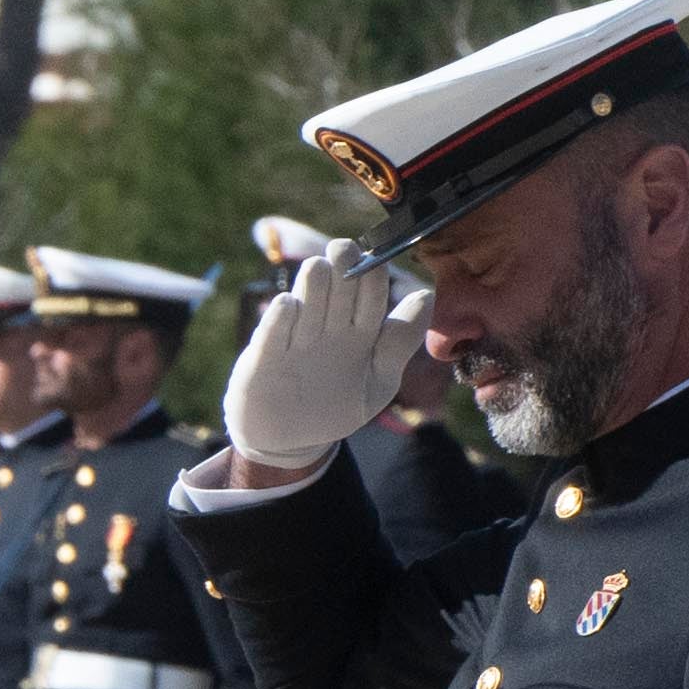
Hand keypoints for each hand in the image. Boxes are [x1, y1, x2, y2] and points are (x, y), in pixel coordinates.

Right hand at [223, 234, 424, 477]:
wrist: (292, 440)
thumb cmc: (338, 407)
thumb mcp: (379, 381)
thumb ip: (399, 342)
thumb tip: (425, 296)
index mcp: (358, 332)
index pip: (369, 295)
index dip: (372, 274)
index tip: (374, 257)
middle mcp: (326, 331)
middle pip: (336, 293)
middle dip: (341, 270)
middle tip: (343, 248)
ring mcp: (293, 343)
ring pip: (305, 309)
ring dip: (312, 288)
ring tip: (318, 267)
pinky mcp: (263, 361)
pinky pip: (271, 338)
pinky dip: (278, 322)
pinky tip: (287, 305)